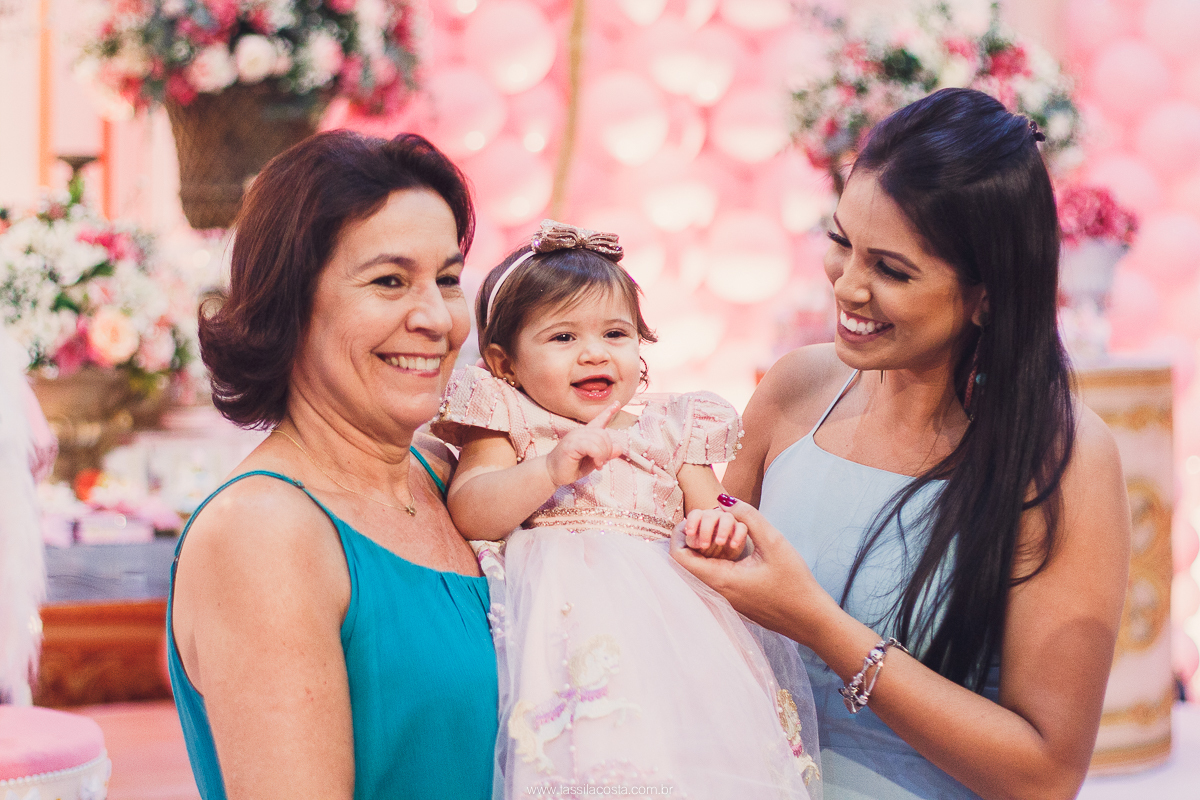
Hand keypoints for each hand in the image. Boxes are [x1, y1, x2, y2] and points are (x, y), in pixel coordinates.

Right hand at [543, 402, 625, 486]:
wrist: (552, 473)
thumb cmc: (572, 467)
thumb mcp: (594, 460)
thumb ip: (605, 454)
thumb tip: (619, 448)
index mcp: (586, 434)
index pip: (598, 419)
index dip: (608, 411)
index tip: (617, 403)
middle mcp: (580, 432)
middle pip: (604, 434)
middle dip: (608, 450)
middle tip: (602, 463)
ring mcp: (575, 436)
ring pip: (599, 440)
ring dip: (603, 455)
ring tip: (598, 465)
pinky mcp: (571, 444)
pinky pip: (592, 446)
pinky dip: (598, 456)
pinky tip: (596, 464)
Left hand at [670, 495, 836, 644]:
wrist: (810, 619)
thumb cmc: (795, 583)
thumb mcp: (774, 542)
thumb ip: (748, 516)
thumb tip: (722, 499)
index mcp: (720, 580)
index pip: (678, 557)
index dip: (682, 533)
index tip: (700, 518)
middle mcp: (716, 592)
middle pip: (686, 561)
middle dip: (696, 535)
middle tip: (715, 522)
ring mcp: (724, 598)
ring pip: (700, 568)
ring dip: (708, 546)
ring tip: (728, 532)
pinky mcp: (733, 599)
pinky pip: (713, 575)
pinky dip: (718, 557)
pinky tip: (737, 546)